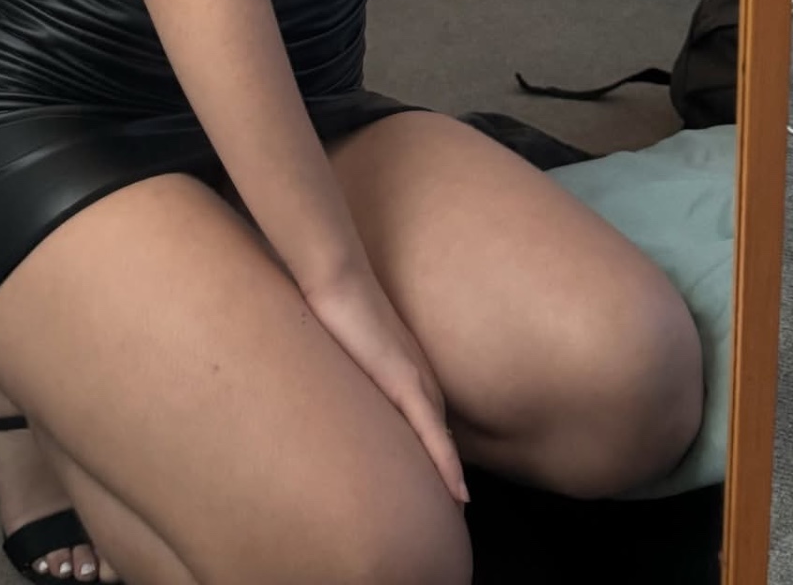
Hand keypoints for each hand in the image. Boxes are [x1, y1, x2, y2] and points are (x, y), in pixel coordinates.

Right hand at [304, 267, 469, 504]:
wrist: (337, 278)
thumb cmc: (333, 306)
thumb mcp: (344, 349)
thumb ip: (351, 368)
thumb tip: (335, 390)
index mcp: (408, 372)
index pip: (429, 425)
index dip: (435, 458)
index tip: (436, 491)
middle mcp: (421, 379)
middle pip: (441, 439)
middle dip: (446, 476)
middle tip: (449, 515)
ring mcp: (416, 381)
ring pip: (443, 443)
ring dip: (451, 480)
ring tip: (457, 515)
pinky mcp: (405, 383)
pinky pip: (432, 434)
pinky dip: (447, 465)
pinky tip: (458, 494)